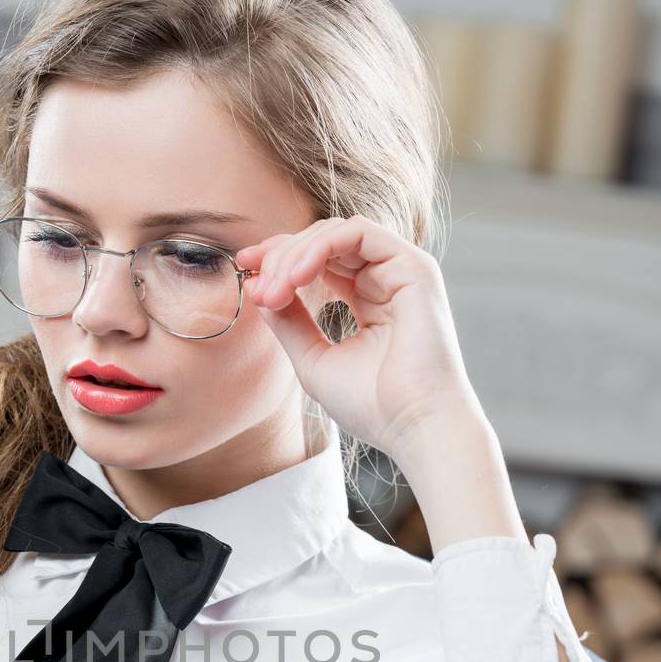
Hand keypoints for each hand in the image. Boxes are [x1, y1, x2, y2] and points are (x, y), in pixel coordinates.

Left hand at [235, 215, 484, 458]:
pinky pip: (358, 233)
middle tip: (257, 289)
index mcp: (368, 300)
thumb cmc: (373, 406)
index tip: (244, 267)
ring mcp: (402, 270)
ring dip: (295, 254)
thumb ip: (288, 323)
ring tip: (273, 289)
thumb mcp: (314, 360)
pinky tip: (296, 277)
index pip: (319, 261)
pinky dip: (321, 248)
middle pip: (323, 241)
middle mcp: (386, 279)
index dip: (279, 258)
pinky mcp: (414, 267)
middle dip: (280, 257)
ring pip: (336, 232)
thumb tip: (258, 288)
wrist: (416, 428)